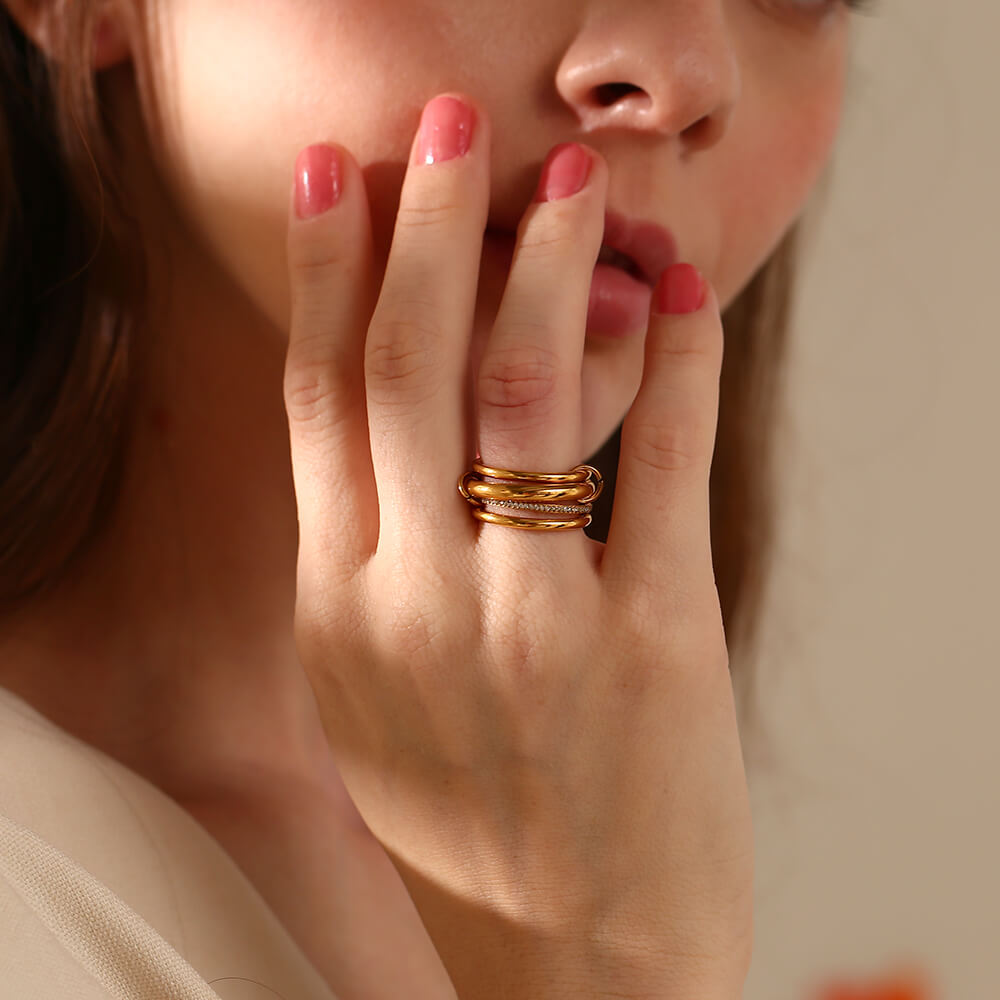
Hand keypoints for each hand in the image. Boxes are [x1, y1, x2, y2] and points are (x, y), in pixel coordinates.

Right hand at [283, 93, 752, 999]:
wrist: (561, 969)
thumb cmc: (467, 823)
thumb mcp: (374, 693)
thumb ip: (371, 561)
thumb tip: (392, 424)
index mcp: (338, 611)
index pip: (319, 399)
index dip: (323, 271)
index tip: (334, 174)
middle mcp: (417, 606)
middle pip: (407, 369)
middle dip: (423, 226)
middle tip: (441, 124)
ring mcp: (534, 625)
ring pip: (529, 396)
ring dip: (550, 268)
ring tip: (567, 185)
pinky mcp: (654, 642)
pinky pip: (669, 467)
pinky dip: (682, 363)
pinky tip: (683, 292)